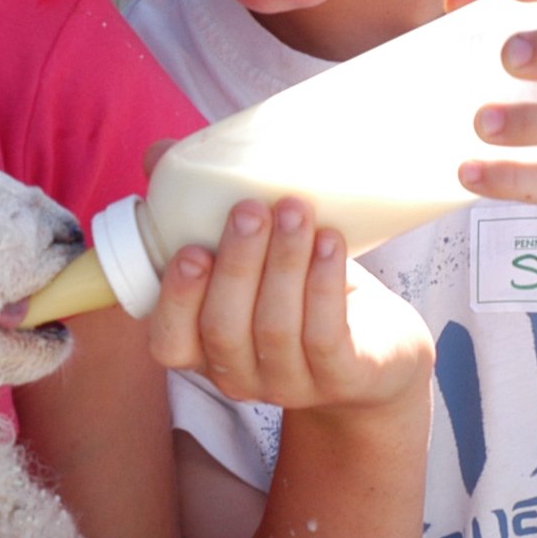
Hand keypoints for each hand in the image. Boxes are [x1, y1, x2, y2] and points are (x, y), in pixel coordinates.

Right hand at [147, 196, 432, 415]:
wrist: (378, 349)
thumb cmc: (298, 291)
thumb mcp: (252, 254)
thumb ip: (198, 208)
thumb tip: (158, 153)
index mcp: (203, 347)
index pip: (169, 342)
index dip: (177, 301)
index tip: (192, 249)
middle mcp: (239, 375)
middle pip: (224, 329)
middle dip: (237, 265)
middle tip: (251, 209)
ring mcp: (291, 384)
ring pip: (276, 328)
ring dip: (284, 263)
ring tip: (296, 211)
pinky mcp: (342, 379)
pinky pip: (325, 337)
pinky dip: (324, 284)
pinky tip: (330, 243)